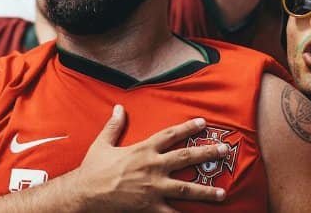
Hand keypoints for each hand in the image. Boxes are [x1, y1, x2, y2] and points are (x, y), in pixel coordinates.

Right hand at [73, 105, 228, 211]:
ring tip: (223, 193)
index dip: (188, 128)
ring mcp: (154, 188)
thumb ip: (114, 126)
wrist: (85, 194)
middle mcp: (153, 167)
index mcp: (143, 150)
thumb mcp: (103, 144)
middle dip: (207, 153)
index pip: (171, 135)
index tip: (203, 123)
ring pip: (186, 188)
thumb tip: (119, 108)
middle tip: (225, 150)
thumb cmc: (93, 169)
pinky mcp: (150, 207)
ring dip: (206, 191)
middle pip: (186, 157)